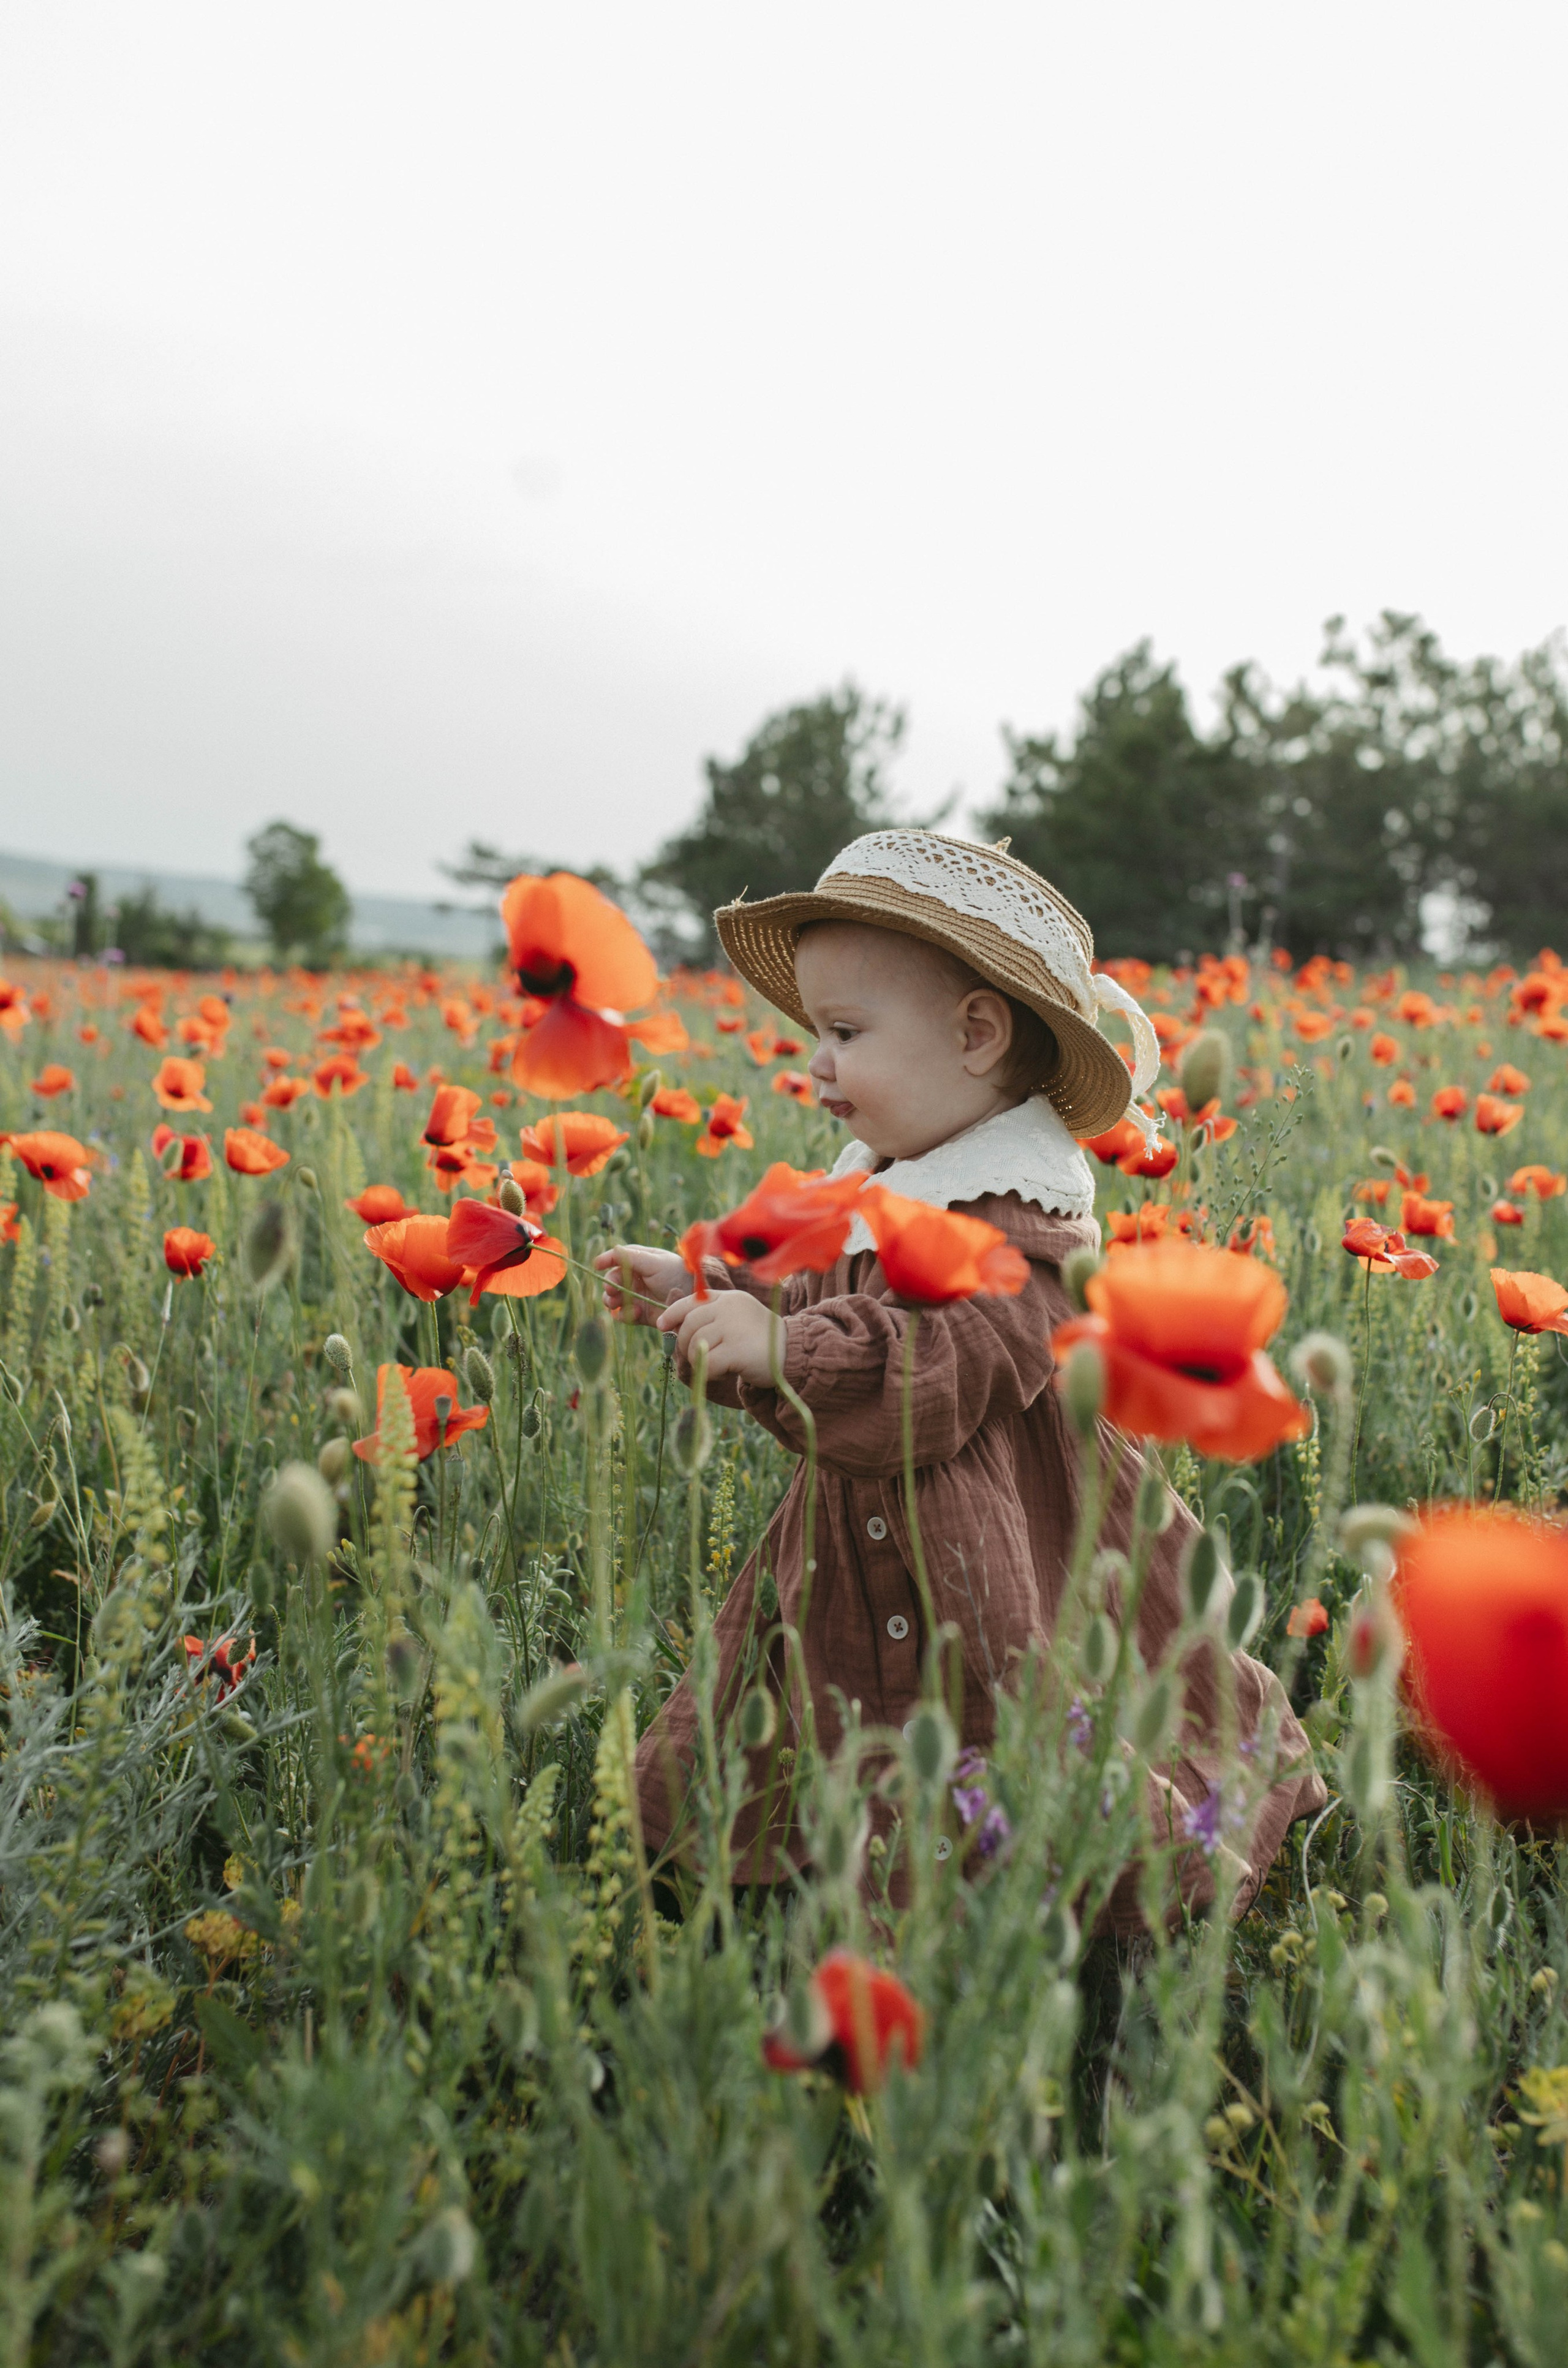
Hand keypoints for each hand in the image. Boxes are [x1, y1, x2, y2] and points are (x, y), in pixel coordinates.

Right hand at [593, 1243, 689, 1325]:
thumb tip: (612, 1249)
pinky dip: (625, 1315)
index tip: (597, 1265)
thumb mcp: (654, 1262)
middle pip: (611, 1281)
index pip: (616, 1259)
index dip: (605, 1261)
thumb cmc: (676, 1273)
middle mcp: (634, 1278)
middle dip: (609, 1286)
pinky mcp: (640, 1314)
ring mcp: (636, 1296)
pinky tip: (636, 1313)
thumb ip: (632, 1257)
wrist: (694, 1297)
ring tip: (619, 1303)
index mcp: (638, 1261)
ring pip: (613, 1300)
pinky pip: (623, 1316)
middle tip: (611, 1290)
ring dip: (612, 1302)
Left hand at [657, 1290, 780, 1387]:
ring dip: (698, 1361)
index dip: (672, 1313)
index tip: (662, 1325)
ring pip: (695, 1344)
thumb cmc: (761, 1341)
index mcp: (729, 1298)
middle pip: (689, 1325)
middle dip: (683, 1344)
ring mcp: (733, 1327)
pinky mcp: (736, 1349)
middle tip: (693, 1358)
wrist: (793, 1354)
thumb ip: (711, 1319)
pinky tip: (721, 1373)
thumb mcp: (736, 1320)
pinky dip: (707, 1373)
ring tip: (715, 1367)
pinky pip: (706, 1363)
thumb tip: (672, 1328)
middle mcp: (729, 1308)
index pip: (691, 1301)